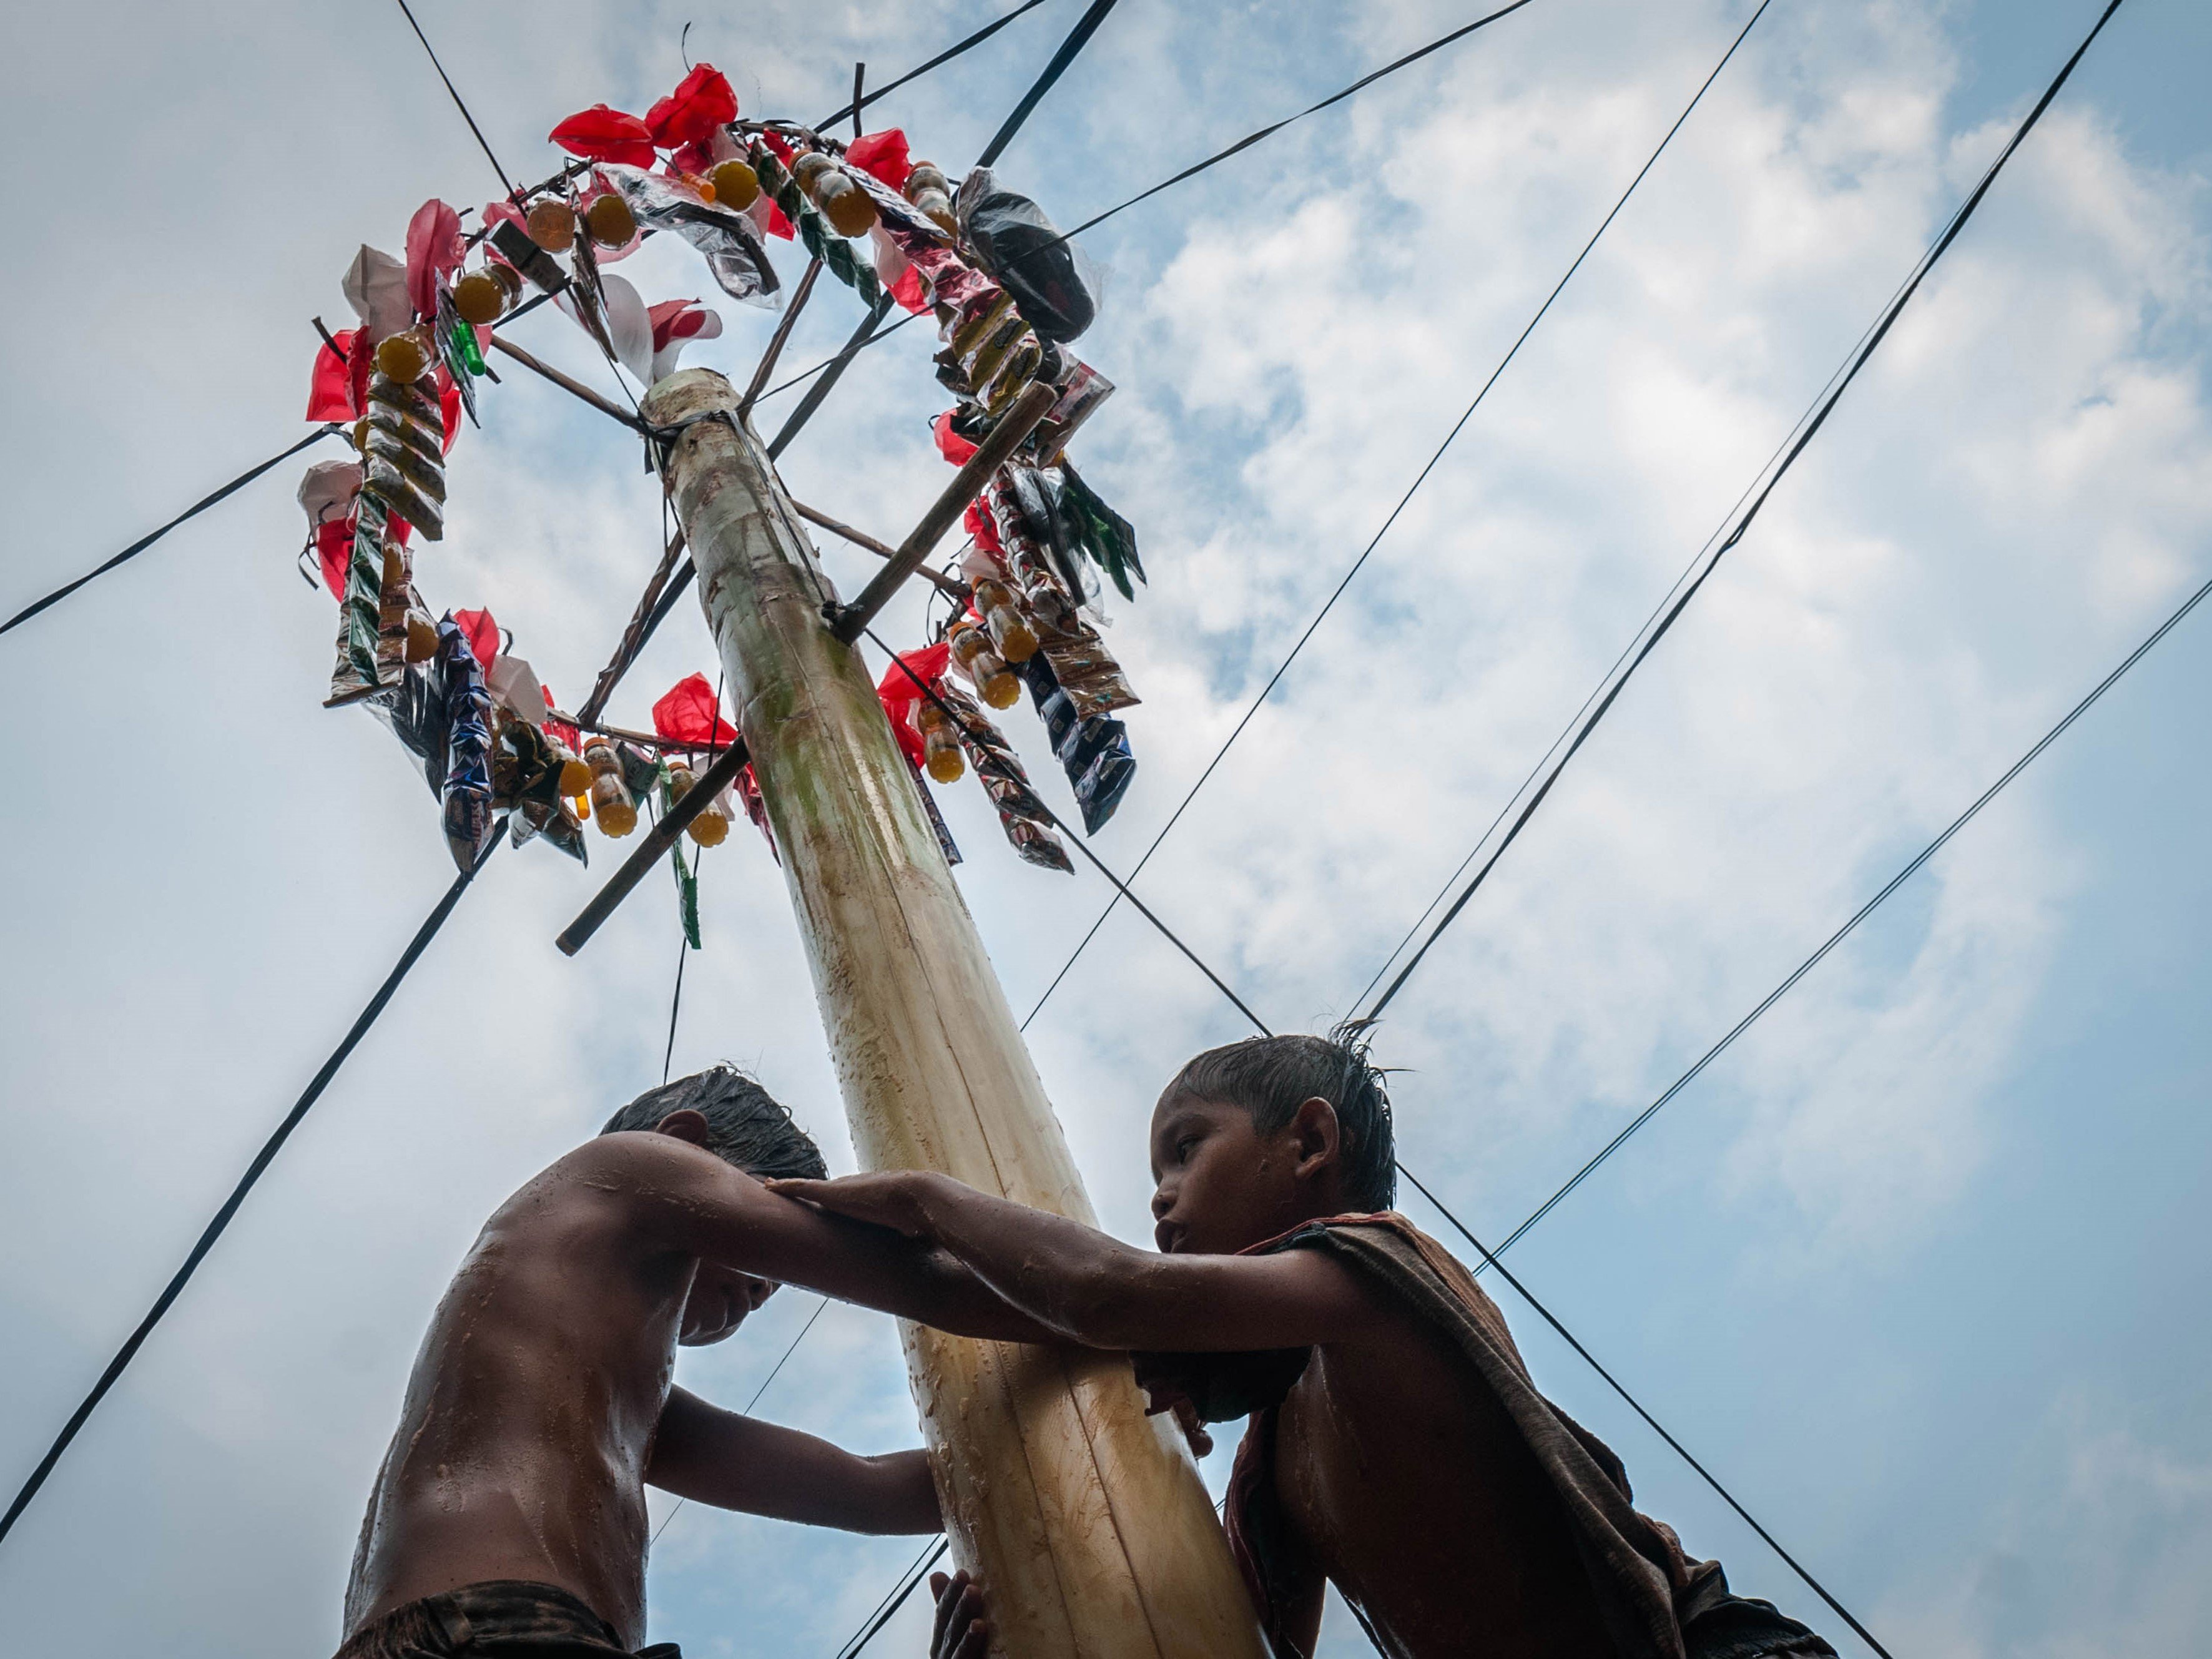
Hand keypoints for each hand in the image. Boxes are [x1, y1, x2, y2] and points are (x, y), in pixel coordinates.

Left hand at [765, 1170, 947, 1238]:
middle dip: (802, 1190)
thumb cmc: (922, 1218)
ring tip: (768, 1186)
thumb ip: (915, 1241)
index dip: (829, 1200)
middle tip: (784, 1191)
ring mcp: (842, 1191)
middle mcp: (853, 1191)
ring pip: (806, 1187)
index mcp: (868, 1200)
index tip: (819, 1205)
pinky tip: (769, 1186)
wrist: (921, 1199)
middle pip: (820, 1189)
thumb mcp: (914, 1233)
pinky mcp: (833, 1192)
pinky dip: (784, 1187)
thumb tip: (934, 1258)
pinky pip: (801, 1188)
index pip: (843, 1198)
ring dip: (787, 1187)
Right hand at [930, 1568, 990, 1658]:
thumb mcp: (954, 1634)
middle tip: (973, 1589)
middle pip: (950, 1634)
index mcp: (941, 1643)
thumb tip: (935, 1575)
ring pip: (959, 1657)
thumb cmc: (963, 1657)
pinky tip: (989, 1652)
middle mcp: (943, 1658)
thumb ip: (950, 1608)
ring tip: (979, 1624)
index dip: (950, 1595)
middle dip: (960, 1611)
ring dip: (968, 1640)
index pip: (942, 1616)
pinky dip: (974, 1656)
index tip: (962, 1573)